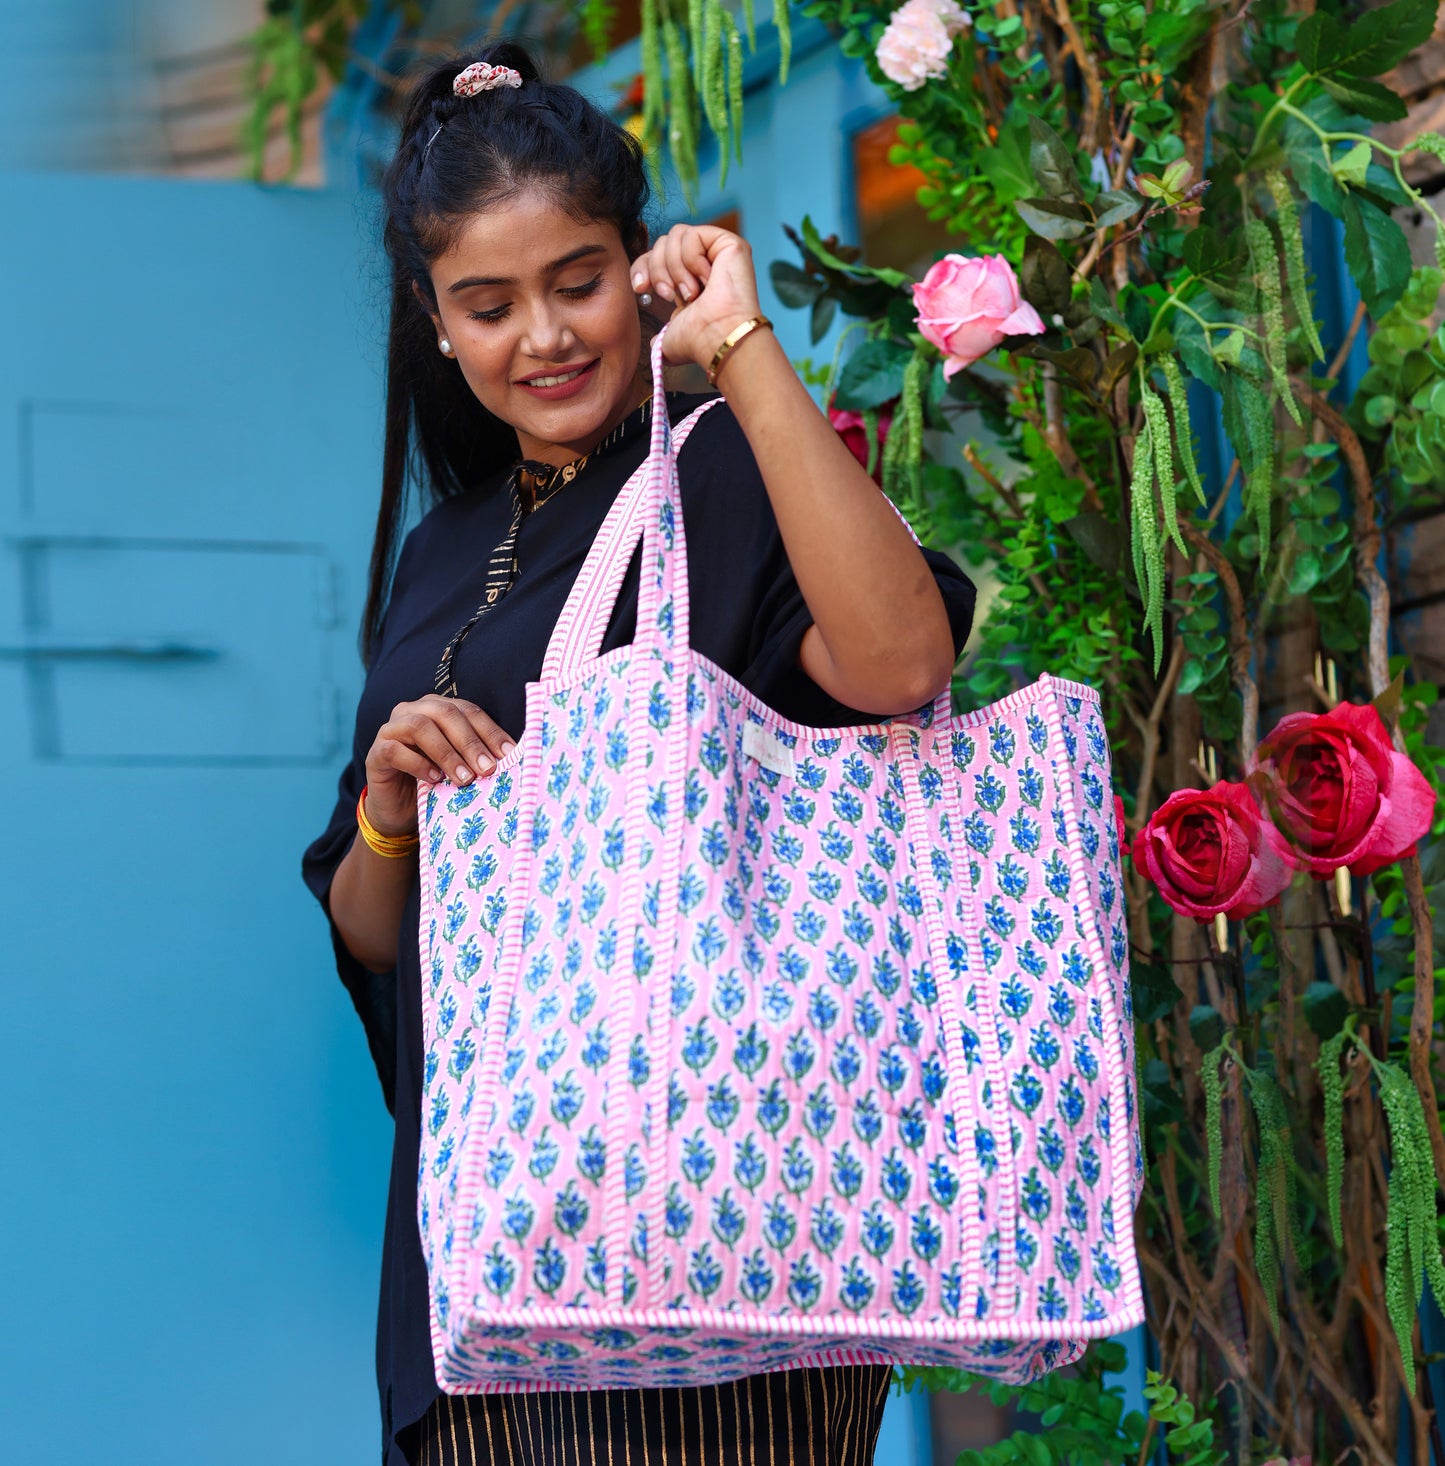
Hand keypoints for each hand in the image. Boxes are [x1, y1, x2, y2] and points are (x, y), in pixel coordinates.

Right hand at [362, 695, 514, 836]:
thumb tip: (512, 758)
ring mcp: (391, 728)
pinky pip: (394, 749)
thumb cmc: (435, 783)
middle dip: (470, 742)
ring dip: (447, 753)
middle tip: (488, 768)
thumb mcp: (461, 767)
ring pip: (420, 727)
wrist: (400, 811)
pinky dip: (417, 763)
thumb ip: (478, 757)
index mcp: (438, 708)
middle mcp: (413, 711)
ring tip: (464, 778)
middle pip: (445, 714)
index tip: (509, 755)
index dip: (490, 731)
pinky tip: (433, 779)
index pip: (468, 710)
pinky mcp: (376, 751)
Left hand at [630, 224, 762, 374]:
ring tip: (690, 292)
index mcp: (689, 280)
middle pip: (663, 242)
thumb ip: (659, 335)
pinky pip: (693, 234)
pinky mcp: (728, 242)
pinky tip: (707, 279)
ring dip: (675, 267)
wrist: (717, 337)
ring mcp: (716, 252)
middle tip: (669, 295)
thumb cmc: (698, 341)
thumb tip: (655, 342)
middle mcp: (703, 263)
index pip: (656, 255)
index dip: (642, 267)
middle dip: (658, 269)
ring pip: (675, 234)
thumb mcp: (669, 336)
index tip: (639, 288)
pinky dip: (692, 258)